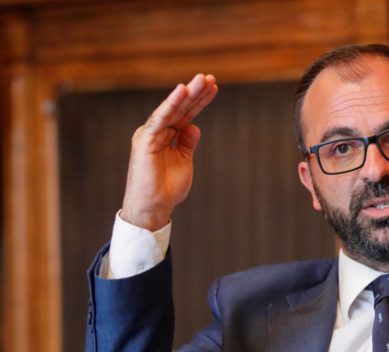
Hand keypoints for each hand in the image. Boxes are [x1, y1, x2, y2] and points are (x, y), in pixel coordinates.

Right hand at [121, 73, 218, 230]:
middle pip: (180, 108)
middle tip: (210, 77)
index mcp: (166, 136)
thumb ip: (187, 143)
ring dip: (187, 93)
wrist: (153, 207)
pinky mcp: (145, 140)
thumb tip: (195, 126)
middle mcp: (157, 131)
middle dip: (195, 92)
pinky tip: (182, 91)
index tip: (213, 87)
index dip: (199, 101)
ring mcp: (150, 134)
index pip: (186, 114)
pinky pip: (160, 118)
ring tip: (202, 79)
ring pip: (172, 109)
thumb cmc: (167, 188)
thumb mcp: (183, 162)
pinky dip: (171, 104)